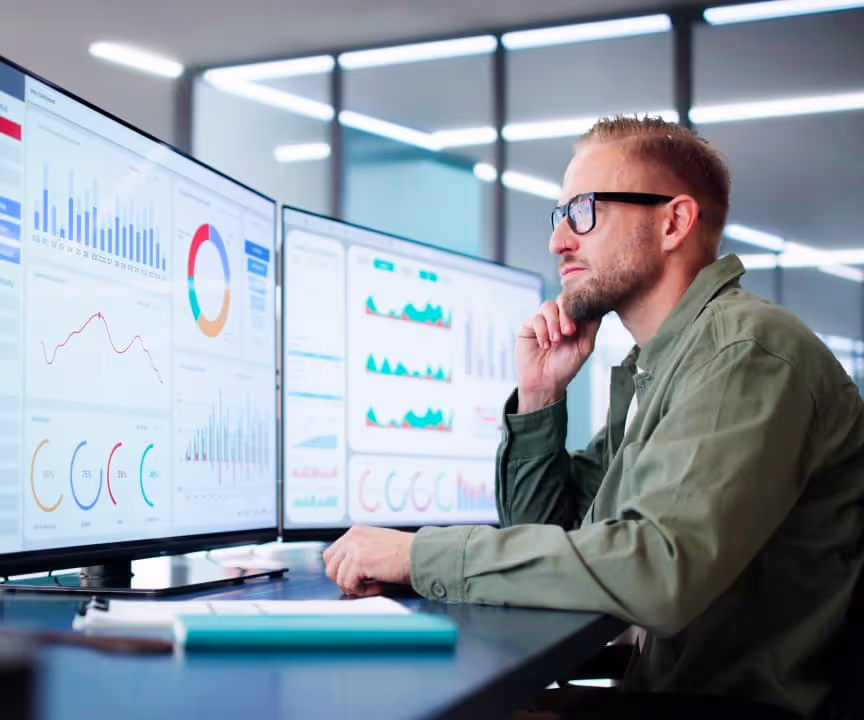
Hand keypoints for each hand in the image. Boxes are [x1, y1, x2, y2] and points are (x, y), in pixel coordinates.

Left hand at [323, 525, 414, 596]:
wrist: (419, 554)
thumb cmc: (405, 552)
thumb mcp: (377, 544)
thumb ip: (359, 551)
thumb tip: (346, 570)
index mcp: (356, 531)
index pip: (332, 554)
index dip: (340, 570)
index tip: (352, 577)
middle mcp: (353, 537)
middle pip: (330, 565)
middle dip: (342, 579)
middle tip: (358, 585)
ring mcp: (354, 548)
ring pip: (338, 578)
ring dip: (355, 587)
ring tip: (371, 585)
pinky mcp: (359, 561)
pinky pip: (349, 584)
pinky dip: (362, 591)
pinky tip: (376, 586)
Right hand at [516, 299, 600, 413]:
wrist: (545, 383)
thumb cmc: (565, 367)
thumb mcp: (585, 347)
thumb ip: (591, 326)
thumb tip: (597, 307)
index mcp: (573, 320)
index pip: (577, 303)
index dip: (579, 308)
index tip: (580, 325)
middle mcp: (558, 317)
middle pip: (562, 300)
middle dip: (566, 314)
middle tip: (569, 332)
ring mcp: (543, 320)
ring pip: (548, 306)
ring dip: (553, 323)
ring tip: (556, 341)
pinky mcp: (528, 326)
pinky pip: (535, 318)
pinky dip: (541, 331)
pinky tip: (545, 345)